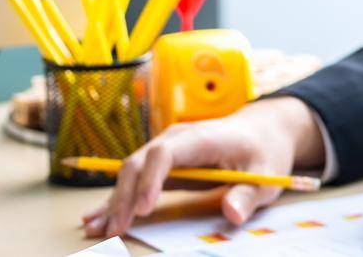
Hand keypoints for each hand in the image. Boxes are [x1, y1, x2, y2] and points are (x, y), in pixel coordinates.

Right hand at [81, 95, 323, 238]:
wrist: (262, 131)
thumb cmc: (265, 152)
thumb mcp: (266, 174)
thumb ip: (249, 194)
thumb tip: (232, 214)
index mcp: (202, 137)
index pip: (166, 153)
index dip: (150, 179)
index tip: (143, 209)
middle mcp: (177, 139)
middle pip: (139, 162)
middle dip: (124, 196)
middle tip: (115, 231)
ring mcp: (166, 149)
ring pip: (130, 172)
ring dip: (113, 200)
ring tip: (95, 229)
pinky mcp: (162, 164)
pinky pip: (135, 180)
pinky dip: (116, 200)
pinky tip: (96, 219)